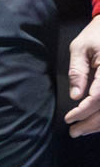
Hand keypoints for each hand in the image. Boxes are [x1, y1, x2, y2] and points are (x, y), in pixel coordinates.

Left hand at [65, 16, 99, 135]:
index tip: (69, 118)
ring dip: (99, 124)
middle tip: (73, 131)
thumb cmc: (95, 35)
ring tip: (81, 130)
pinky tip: (94, 123)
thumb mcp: (80, 47)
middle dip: (90, 124)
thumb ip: (78, 71)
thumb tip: (75, 96)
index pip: (98, 97)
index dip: (84, 111)